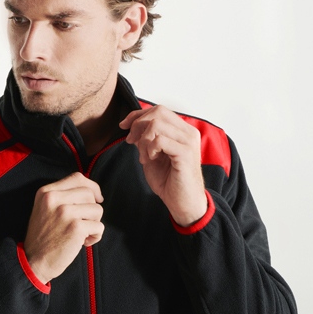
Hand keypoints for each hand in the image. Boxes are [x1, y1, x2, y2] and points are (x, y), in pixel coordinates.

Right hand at [23, 173, 104, 282]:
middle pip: (89, 194)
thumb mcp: (44, 209)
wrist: (32, 261)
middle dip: (92, 209)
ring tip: (81, 234)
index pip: (77, 178)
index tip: (96, 198)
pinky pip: (99, 226)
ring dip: (94, 223)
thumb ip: (62, 197)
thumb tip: (93, 192)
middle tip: (82, 223)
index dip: (92, 186)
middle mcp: (54, 199)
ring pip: (97, 209)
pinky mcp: (75, 227)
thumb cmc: (43, 237)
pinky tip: (83, 243)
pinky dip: (95, 236)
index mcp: (46, 192)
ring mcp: (65, 212)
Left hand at [119, 105, 207, 225]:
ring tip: (144, 157)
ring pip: (157, 124)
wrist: (182, 203)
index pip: (159, 110)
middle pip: (158, 112)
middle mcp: (188, 132)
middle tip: (132, 143)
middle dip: (138, 126)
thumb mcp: (152, 156)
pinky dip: (149, 149)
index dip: (138, 115)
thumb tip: (133, 126)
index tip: (124, 126)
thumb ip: (145, 140)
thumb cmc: (169, 181)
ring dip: (143, 140)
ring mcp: (188, 141)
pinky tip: (150, 160)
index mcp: (182, 131)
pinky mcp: (185, 153)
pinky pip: (160, 140)